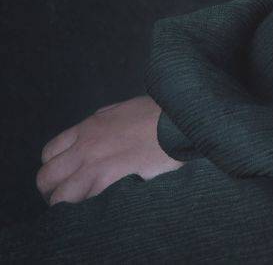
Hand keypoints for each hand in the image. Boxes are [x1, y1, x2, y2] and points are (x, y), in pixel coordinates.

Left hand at [36, 95, 184, 205]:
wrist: (177, 120)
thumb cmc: (156, 114)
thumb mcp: (122, 109)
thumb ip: (103, 123)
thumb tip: (95, 134)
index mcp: (87, 127)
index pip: (49, 153)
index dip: (54, 169)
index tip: (66, 178)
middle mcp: (84, 147)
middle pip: (46, 177)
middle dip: (52, 191)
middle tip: (69, 197)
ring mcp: (95, 165)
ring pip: (59, 197)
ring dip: (67, 206)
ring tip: (84, 208)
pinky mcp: (110, 181)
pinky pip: (84, 204)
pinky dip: (87, 211)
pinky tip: (101, 209)